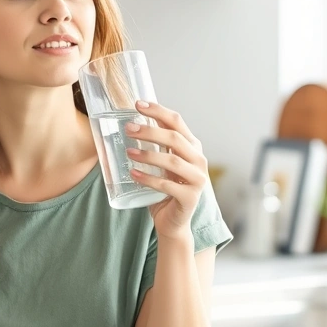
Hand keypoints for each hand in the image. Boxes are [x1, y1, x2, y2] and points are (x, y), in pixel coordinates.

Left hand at [124, 100, 208, 240]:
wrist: (173, 222)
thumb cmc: (165, 189)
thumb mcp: (161, 164)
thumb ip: (154, 146)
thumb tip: (129, 124)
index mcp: (192, 147)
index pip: (177, 122)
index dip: (158, 111)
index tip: (138, 104)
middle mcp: (199, 160)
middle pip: (175, 139)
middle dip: (150, 131)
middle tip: (128, 129)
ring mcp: (197, 179)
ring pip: (172, 161)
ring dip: (148, 155)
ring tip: (128, 152)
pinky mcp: (189, 198)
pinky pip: (167, 186)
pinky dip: (148, 179)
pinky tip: (133, 174)